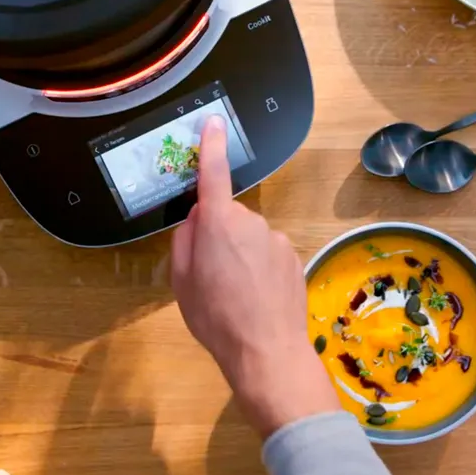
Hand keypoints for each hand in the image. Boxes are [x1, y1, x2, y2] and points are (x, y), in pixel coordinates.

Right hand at [171, 115, 338, 437]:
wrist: (267, 352)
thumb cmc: (216, 318)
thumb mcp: (181, 282)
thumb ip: (185, 241)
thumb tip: (197, 219)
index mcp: (218, 223)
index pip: (213, 173)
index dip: (211, 146)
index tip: (212, 122)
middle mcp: (251, 222)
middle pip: (228, 217)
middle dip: (218, 236)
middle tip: (210, 276)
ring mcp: (277, 238)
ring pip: (250, 238)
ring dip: (241, 256)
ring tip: (236, 296)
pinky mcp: (293, 257)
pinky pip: (268, 254)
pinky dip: (260, 270)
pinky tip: (257, 299)